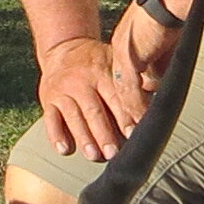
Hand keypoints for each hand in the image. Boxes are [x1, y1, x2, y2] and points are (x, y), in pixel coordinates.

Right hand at [36, 33, 147, 158]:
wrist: (63, 48)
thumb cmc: (95, 61)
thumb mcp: (114, 60)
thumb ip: (132, 78)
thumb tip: (155, 93)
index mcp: (101, 71)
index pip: (114, 96)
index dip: (125, 116)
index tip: (133, 133)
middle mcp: (81, 82)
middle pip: (94, 110)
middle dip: (104, 133)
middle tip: (114, 153)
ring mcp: (62, 91)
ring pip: (73, 117)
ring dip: (84, 138)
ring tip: (93, 155)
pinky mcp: (48, 100)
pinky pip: (50, 120)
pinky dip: (56, 136)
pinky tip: (65, 150)